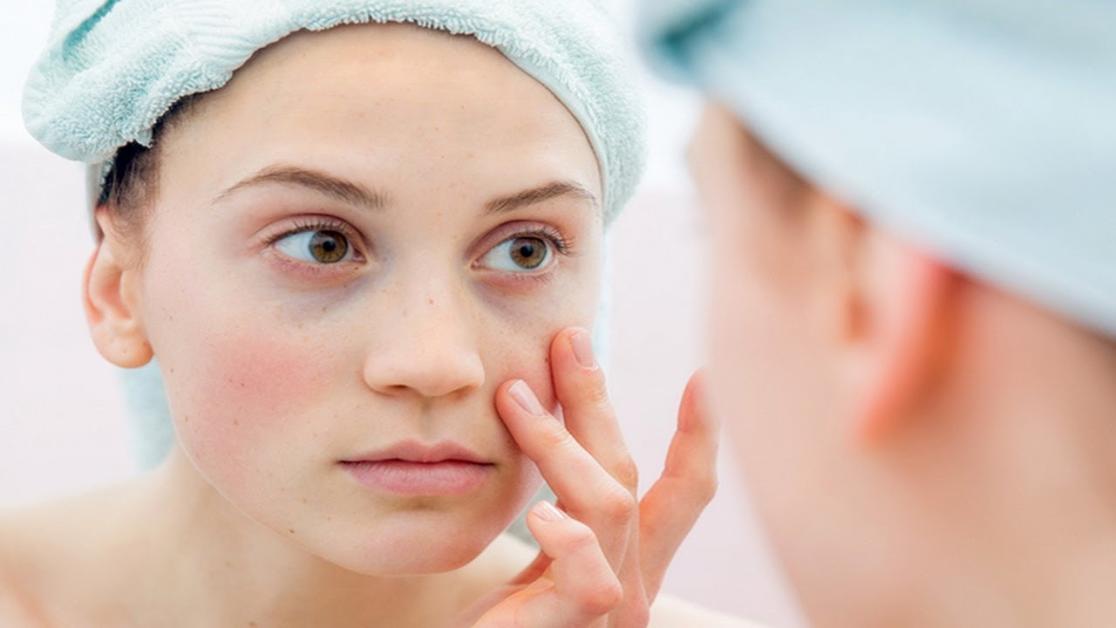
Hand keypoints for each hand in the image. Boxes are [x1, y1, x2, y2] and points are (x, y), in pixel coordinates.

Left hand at [462, 327, 718, 626]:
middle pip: (629, 472)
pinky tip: (537, 511)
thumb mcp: (539, 568)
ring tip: (515, 399)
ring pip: (608, 503)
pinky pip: (589, 576)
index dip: (699, 437)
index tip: (705, 378)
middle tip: (567, 339)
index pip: (679, 495)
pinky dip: (567, 534)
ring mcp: (610, 611)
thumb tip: (539, 422)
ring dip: (561, 441)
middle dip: (600, 399)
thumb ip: (559, 515)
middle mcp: (631, 582)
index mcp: (625, 563)